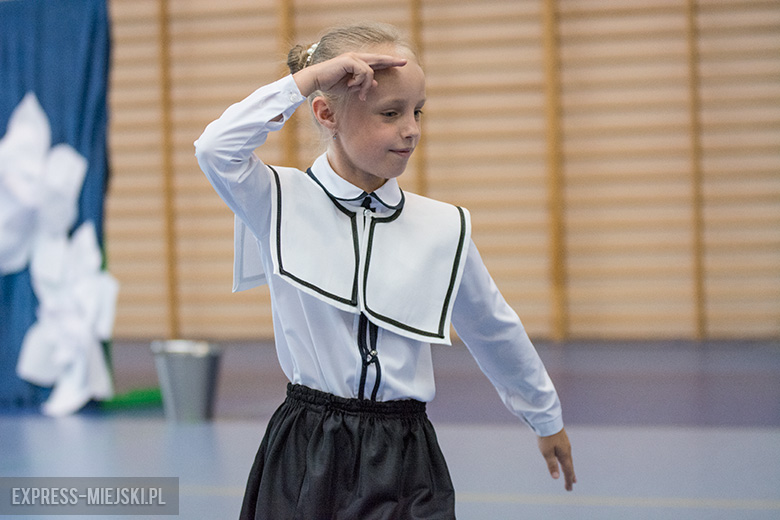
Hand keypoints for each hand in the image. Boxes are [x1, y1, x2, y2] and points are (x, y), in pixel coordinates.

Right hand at [293, 52, 407, 100]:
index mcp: (357, 62)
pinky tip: (349, 86)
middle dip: (391, 61)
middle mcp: (356, 57)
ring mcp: (353, 57)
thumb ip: (363, 85)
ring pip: (370, 72)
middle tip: (405, 62)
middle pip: (378, 59)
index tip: (401, 63)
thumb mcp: (351, 87)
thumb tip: (376, 83)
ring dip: (365, 85)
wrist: (316, 80)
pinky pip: (363, 73)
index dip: (388, 62)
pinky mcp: (349, 60)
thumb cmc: (331, 84)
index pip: (376, 61)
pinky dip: (359, 82)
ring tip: (356, 92)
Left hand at [537, 427, 575, 490]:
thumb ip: (552, 465)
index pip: (568, 471)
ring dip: (569, 469)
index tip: (568, 489)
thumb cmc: (546, 436)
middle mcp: (567, 451)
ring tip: (571, 475)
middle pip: (569, 466)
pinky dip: (566, 461)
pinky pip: (566, 455)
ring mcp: (565, 445)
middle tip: (571, 485)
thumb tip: (556, 478)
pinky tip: (564, 460)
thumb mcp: (546, 452)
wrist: (547, 420)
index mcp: (564, 455)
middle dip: (570, 476)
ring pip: (568, 460)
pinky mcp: (562, 440)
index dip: (568, 480)